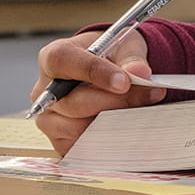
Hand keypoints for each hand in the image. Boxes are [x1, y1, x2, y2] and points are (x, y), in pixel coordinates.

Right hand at [31, 28, 165, 153]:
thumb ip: (131, 59)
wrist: (110, 73)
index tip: (124, 82)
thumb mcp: (123, 47)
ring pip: (78, 128)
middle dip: (115, 102)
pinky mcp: (60, 140)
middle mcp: (46, 91)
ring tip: (139, 112)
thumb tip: (139, 71)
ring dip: (113, 123)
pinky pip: (81, 147)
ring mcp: (49, 119)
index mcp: (54, 58)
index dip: (93, 72)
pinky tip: (125, 128)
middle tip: (148, 95)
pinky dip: (107, 140)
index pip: (63, 62)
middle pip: (75, 102)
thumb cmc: (110, 57)